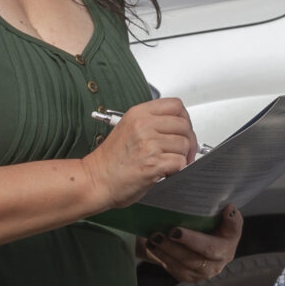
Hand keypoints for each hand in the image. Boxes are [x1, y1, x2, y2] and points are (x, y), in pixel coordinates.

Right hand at [82, 97, 199, 208]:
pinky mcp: (153, 163)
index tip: (183, 130)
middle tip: (184, 152)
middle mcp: (144, 125)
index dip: (184, 118)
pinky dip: (177, 169)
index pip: (175, 105)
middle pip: (183, 125)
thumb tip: (178, 127)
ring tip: (170, 163)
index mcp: (138, 113)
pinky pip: (180, 162)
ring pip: (184, 144)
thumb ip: (152, 123)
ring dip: (182, 156)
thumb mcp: (128, 129)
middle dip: (188, 140)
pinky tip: (166, 171)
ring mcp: (148, 143)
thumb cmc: (110, 160)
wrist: (95, 180)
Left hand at [142, 204, 241, 285]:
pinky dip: (161, 257)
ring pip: (181, 266)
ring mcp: (202, 273)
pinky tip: (152, 246)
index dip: (192, 240)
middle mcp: (217, 264)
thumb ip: (229, 217)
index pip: (211, 246)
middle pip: (193, 258)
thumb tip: (229, 209)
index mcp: (227, 248)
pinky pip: (173, 269)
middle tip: (158, 234)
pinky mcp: (189, 277)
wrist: (208, 239)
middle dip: (173, 247)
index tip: (175, 230)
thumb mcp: (226, 220)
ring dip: (164, 252)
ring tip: (152, 238)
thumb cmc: (217, 225)